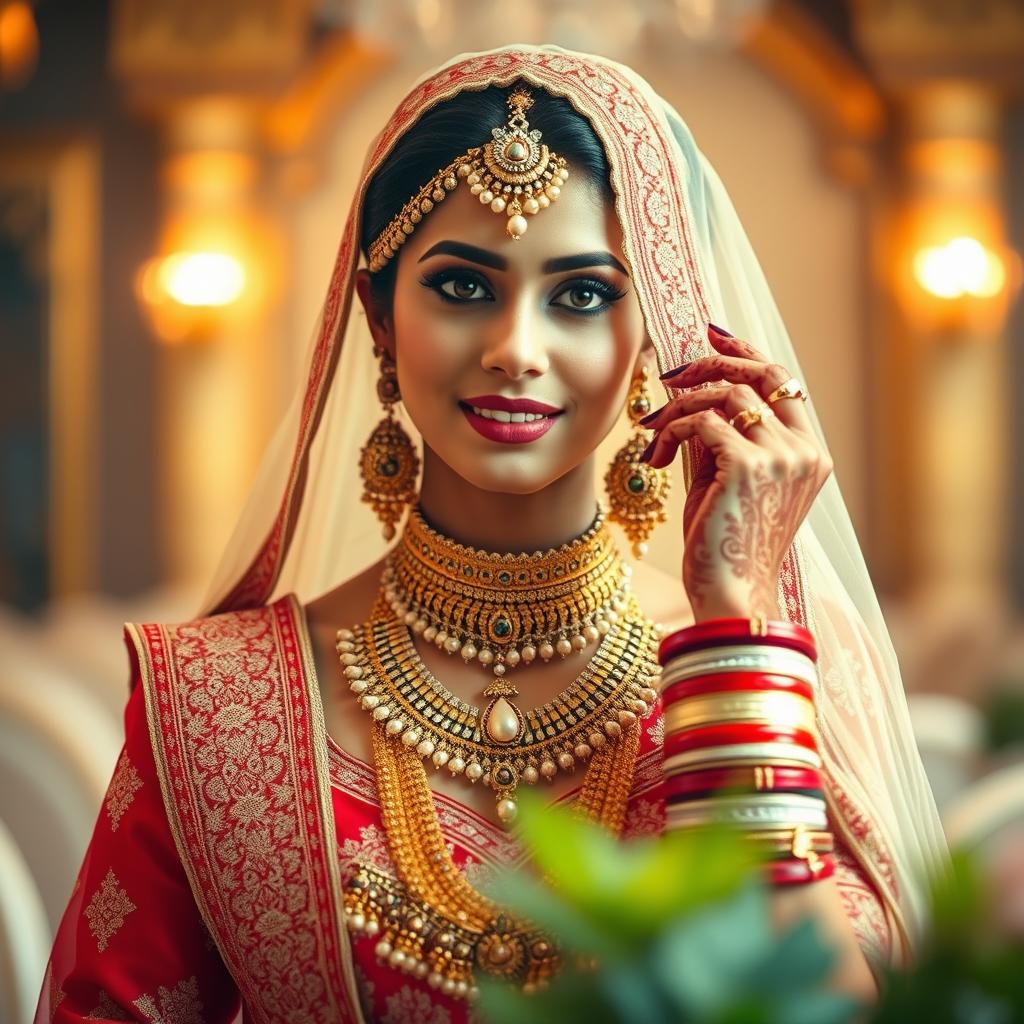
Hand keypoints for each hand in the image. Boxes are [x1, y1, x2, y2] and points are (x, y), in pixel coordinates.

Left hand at [639, 324, 832, 621]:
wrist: (729, 594)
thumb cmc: (724, 545)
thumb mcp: (729, 482)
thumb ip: (724, 438)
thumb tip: (694, 394)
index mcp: (810, 455)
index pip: (786, 382)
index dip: (747, 353)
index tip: (712, 337)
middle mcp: (804, 451)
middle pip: (761, 375)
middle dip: (711, 363)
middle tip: (671, 374)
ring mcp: (781, 456)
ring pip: (722, 396)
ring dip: (678, 409)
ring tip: (653, 434)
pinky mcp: (746, 465)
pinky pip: (700, 423)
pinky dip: (670, 432)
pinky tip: (655, 457)